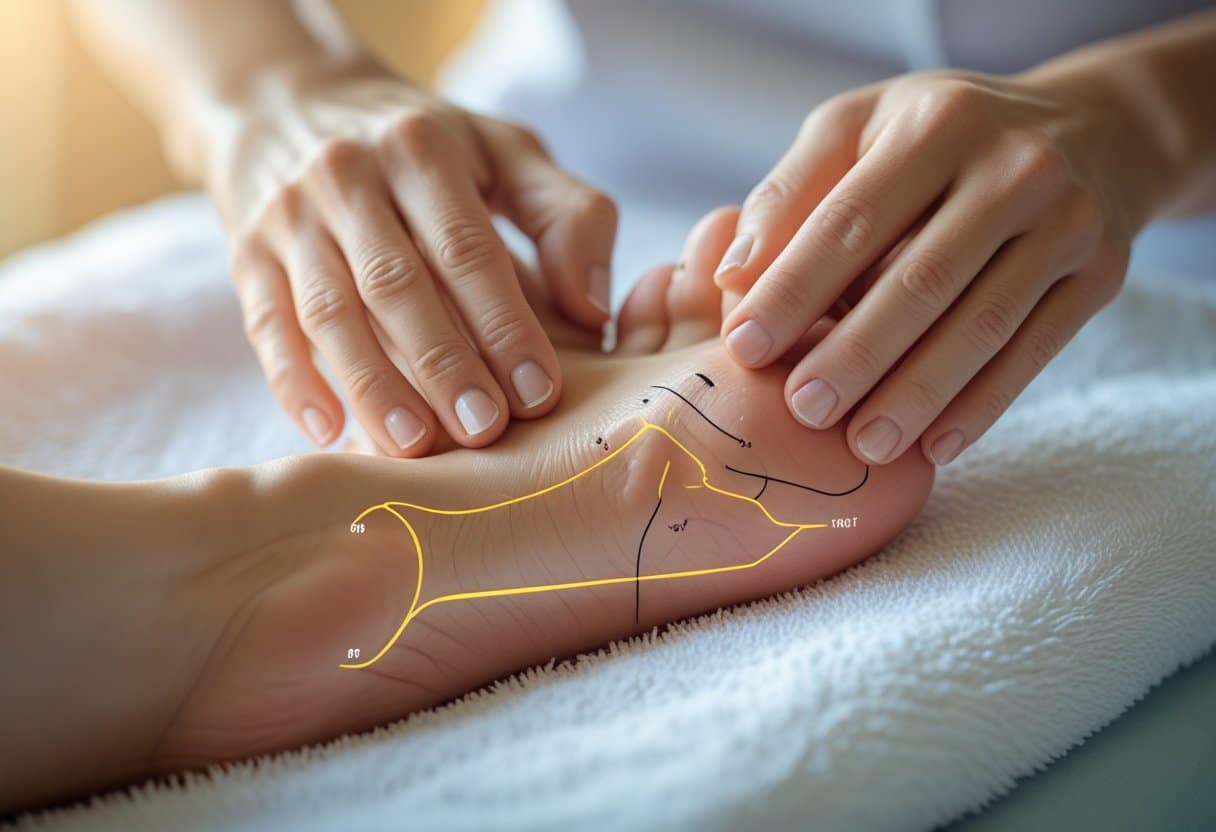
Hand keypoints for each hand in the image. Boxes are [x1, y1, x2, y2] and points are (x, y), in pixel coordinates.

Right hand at [207, 58, 616, 455]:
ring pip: (329, 312)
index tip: (538, 392)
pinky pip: (266, 325)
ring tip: (413, 448)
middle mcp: (346, 176)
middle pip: (395, 284)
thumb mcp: (507, 152)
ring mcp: (287, 217)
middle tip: (482, 431)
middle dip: (442, 364)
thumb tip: (593, 308)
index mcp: (421, 148)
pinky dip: (294, 382)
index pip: (467, 248)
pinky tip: (328, 434)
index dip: (504, 323)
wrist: (286, 101)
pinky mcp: (246, 255)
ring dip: (372, 385)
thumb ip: (568, 216)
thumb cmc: (426, 144)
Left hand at [715, 70, 1160, 465]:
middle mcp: (1013, 168)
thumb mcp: (860, 131)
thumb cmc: (937, 138)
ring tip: (862, 446)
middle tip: (801, 411)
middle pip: (921, 279)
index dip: (793, 288)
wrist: (1089, 131)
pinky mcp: (1100, 275)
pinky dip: (982, 405)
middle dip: (855, 354)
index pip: (852, 218)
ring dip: (917, 394)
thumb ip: (792, 194)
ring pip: (981, 325)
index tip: (742, 348)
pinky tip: (935, 448)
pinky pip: (1034, 351)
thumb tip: (732, 279)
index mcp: (937, 122)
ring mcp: (1066, 223)